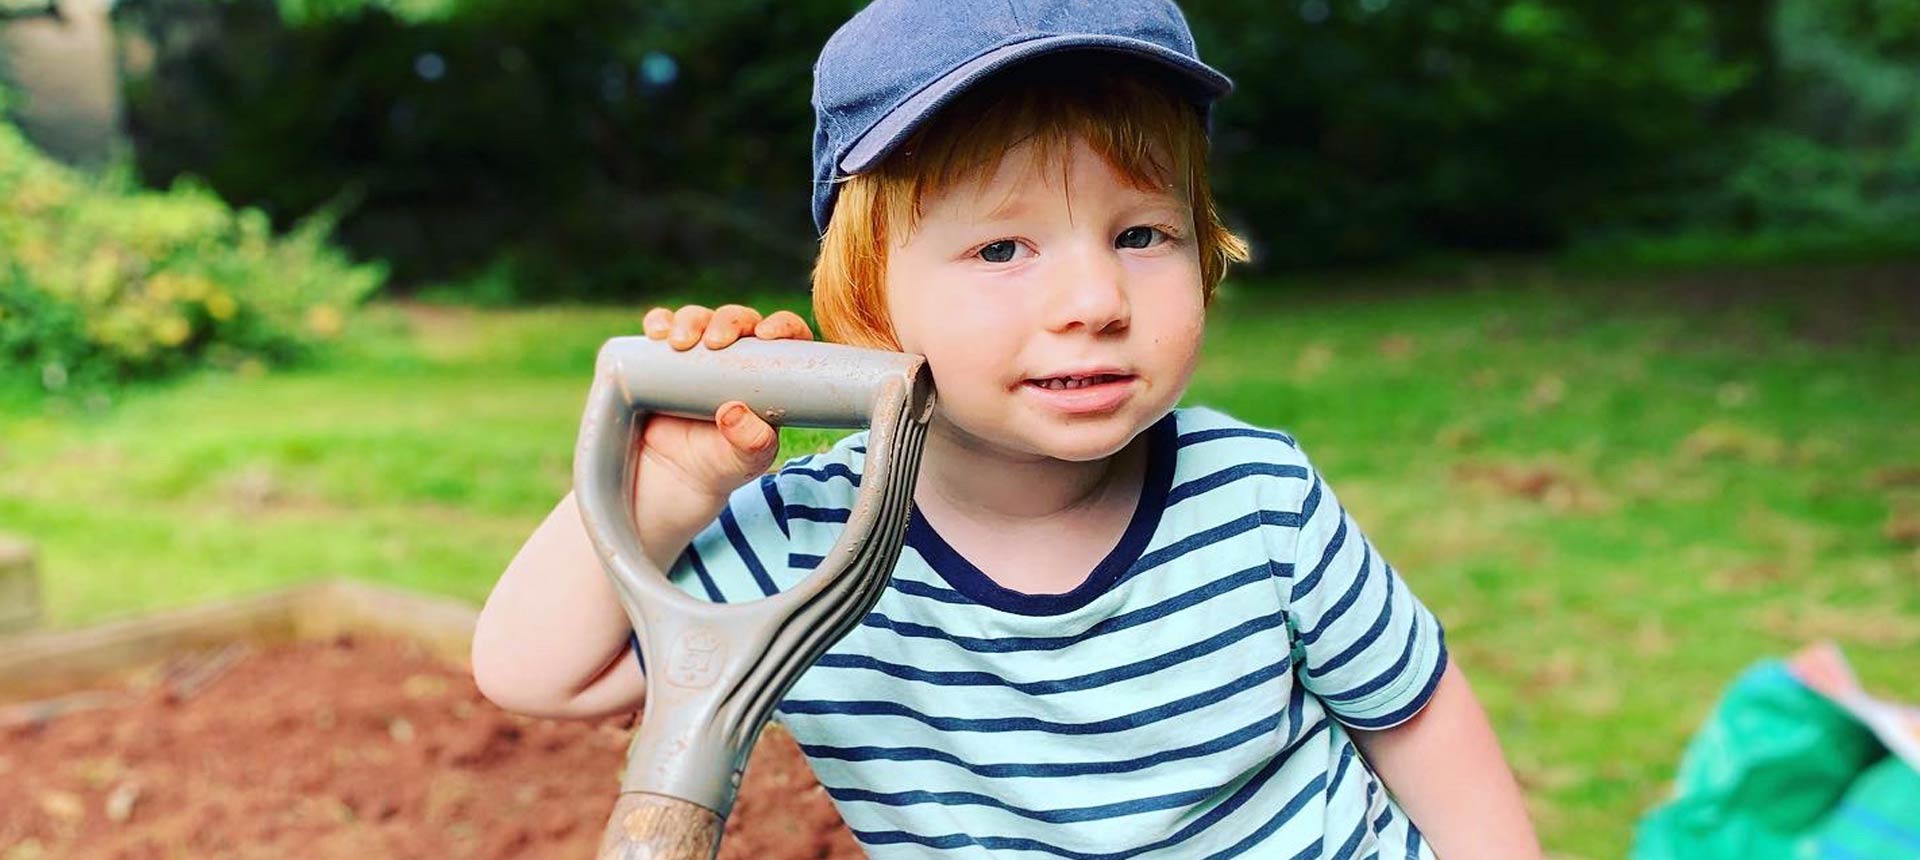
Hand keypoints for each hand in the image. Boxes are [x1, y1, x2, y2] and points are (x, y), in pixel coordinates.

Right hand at [632, 304, 814, 498]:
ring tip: (678, 342)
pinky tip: (655, 332)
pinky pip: (661, 327)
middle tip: (715, 341)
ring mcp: (698, 352)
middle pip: (739, 320)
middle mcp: (735, 355)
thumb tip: (734, 412)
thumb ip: (750, 442)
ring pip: (699, 318)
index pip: (786, 338)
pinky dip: (658, 322)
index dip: (783, 326)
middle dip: (729, 321)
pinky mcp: (662, 356)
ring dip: (691, 320)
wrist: (673, 477)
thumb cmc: (721, 465)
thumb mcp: (744, 461)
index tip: (768, 334)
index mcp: (769, 373)